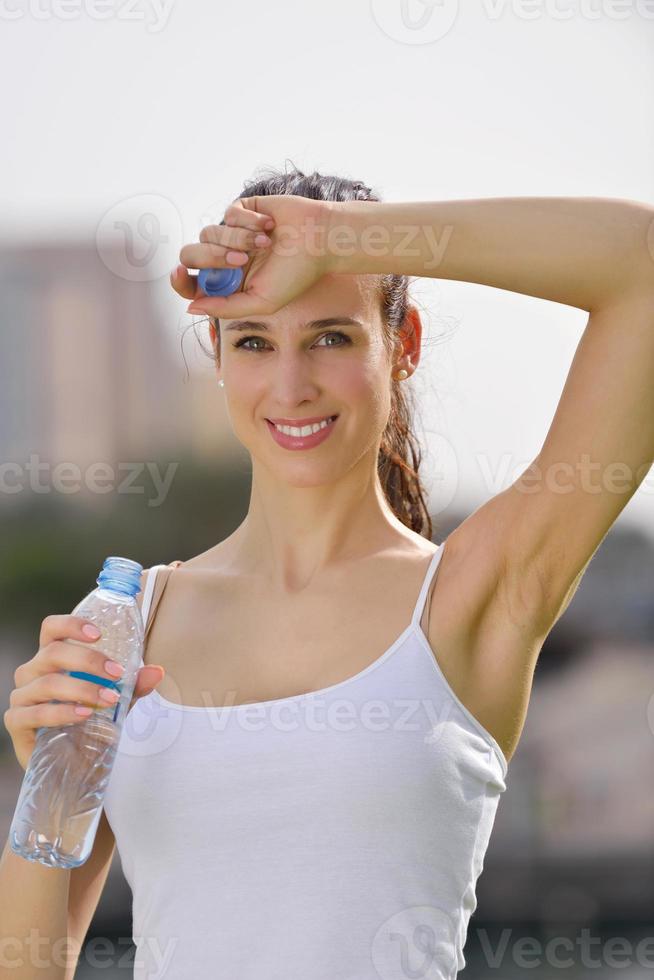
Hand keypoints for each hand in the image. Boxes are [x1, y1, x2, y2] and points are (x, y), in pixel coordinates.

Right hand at [4, 615, 164, 770]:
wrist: (73, 766)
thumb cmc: (88, 724)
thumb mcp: (116, 701)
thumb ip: (133, 686)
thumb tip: (157, 671)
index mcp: (52, 658)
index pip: (52, 629)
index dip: (72, 625)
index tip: (98, 633)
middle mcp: (33, 672)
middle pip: (53, 653)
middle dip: (88, 660)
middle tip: (116, 673)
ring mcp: (22, 697)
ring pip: (47, 683)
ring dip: (83, 689)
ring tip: (108, 699)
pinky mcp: (17, 722)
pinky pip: (36, 713)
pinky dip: (63, 712)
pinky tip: (84, 715)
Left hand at [172, 195, 335, 319]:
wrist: (319, 240)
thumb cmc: (296, 275)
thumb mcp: (262, 302)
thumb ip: (226, 307)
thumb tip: (192, 308)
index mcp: (227, 283)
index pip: (191, 283)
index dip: (179, 280)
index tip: (178, 274)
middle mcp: (225, 258)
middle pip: (191, 255)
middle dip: (212, 257)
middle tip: (240, 260)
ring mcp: (231, 233)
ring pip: (208, 233)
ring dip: (237, 239)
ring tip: (265, 244)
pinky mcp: (241, 210)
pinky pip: (228, 214)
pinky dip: (248, 222)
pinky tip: (269, 227)